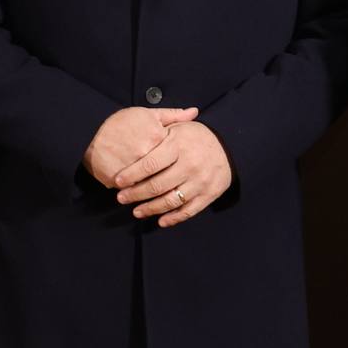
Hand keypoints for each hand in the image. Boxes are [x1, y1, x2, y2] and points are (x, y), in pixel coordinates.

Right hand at [85, 104, 197, 186]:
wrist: (88, 131)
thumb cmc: (119, 122)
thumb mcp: (147, 114)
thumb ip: (173, 116)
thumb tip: (195, 112)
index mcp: (158, 138)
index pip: (177, 158)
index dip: (179, 165)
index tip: (182, 171)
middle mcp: (147, 154)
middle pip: (166, 177)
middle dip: (170, 186)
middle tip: (172, 190)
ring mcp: (132, 169)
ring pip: (149, 188)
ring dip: (153, 195)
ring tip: (155, 197)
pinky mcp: (117, 181)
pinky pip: (131, 192)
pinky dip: (135, 194)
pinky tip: (138, 196)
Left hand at [114, 120, 233, 226]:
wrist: (229, 146)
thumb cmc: (197, 137)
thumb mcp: (180, 127)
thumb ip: (158, 130)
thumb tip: (136, 128)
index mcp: (179, 146)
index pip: (150, 163)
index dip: (131, 174)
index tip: (117, 181)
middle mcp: (190, 164)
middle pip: (157, 185)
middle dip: (135, 194)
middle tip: (121, 198)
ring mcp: (200, 181)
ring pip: (170, 201)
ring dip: (150, 209)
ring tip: (136, 211)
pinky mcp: (209, 194)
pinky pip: (188, 211)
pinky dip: (173, 218)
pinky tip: (160, 220)